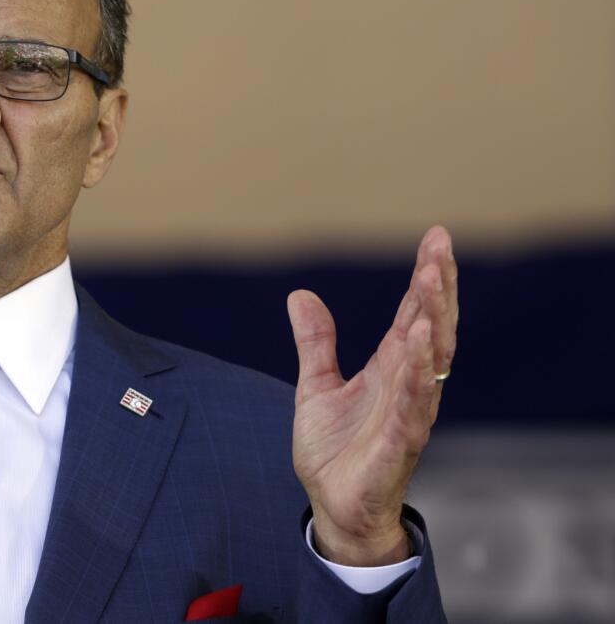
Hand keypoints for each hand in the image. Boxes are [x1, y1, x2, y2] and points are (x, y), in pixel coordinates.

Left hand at [288, 225, 457, 565]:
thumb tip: (301, 294)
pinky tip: (417, 345)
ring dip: (431, 323)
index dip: (426, 277)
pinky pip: (411, 407)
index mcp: (390, 366)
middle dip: (438, 289)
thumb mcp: (317, 385)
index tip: (437, 238)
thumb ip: (316, 342)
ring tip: (432, 284)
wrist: (333, 505)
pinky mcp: (398, 444)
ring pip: (429, 362)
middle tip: (441, 248)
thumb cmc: (335, 448)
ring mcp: (407, 413)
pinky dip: (415, 376)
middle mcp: (407, 384)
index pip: (414, 312)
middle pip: (430, 328)